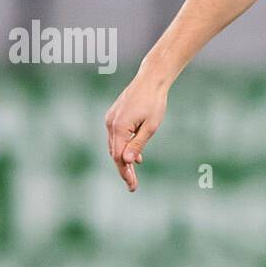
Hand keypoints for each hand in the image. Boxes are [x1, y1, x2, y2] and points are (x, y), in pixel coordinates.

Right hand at [104, 73, 168, 191]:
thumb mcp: (150, 127)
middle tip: (133, 185)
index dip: (125, 173)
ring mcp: (110, 119)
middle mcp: (110, 124)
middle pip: (115, 153)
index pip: (119, 157)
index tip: (132, 186)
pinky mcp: (114, 116)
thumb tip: (127, 161)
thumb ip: (138, 145)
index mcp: (119, 127)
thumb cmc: (154, 103)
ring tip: (134, 174)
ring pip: (115, 145)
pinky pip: (116, 137)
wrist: (151, 80)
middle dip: (123, 169)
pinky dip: (124, 147)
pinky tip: (135, 156)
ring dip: (124, 159)